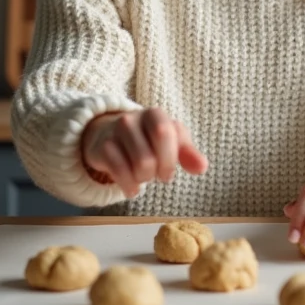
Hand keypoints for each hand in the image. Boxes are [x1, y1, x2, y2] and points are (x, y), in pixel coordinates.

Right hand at [81, 107, 208, 197]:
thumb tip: (202, 167)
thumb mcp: (172, 141)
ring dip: (144, 179)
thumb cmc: (148, 138)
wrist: (109, 134)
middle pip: (149, 157)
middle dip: (158, 173)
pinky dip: (129, 187)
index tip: (169, 170)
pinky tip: (133, 189)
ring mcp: (114, 133)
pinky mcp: (101, 148)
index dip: (169, 158)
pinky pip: (119, 172)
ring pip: (137, 165)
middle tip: (157, 174)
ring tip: (144, 176)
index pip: (164, 133)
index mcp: (154, 115)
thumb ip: (188, 153)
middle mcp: (131, 119)